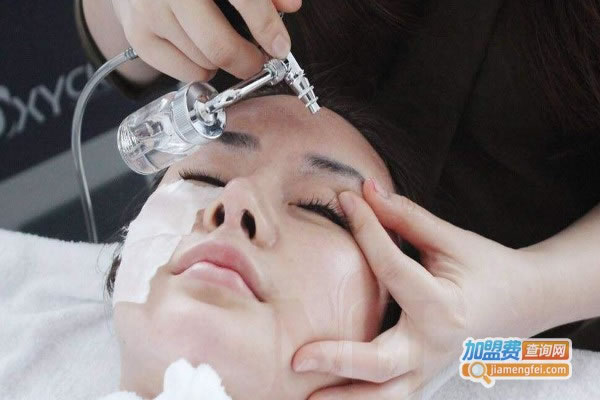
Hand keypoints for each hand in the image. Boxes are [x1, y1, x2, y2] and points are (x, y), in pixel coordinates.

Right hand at [110, 0, 300, 81]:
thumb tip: (290, 6)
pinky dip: (200, 69)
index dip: (267, 29)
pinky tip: (200, 50)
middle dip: (247, 61)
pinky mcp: (138, 35)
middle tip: (256, 60)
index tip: (280, 47)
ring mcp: (149, 13)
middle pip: (219, 47)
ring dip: (221, 62)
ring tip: (221, 44)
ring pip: (203, 62)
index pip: (243, 1)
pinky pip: (183, 71)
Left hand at [292, 178, 546, 398]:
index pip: (391, 266)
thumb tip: (366, 191)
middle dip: (337, 361)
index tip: (345, 201)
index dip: (366, 228)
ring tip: (306, 398)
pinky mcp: (428, 376)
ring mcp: (432, 367)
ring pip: (386, 398)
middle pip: (380, 364)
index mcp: (444, 305)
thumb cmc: (488, 267)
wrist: (527, 300)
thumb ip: (406, 218)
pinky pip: (394, 397)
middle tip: (297, 358)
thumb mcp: (451, 239)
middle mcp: (435, 345)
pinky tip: (335, 396)